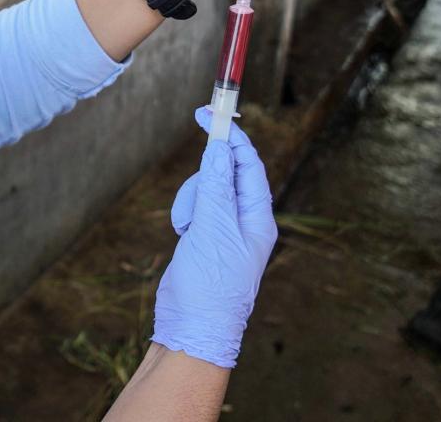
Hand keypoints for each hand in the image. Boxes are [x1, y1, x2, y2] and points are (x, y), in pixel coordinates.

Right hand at [151, 108, 277, 368]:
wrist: (192, 328)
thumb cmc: (210, 284)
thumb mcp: (213, 229)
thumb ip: (214, 186)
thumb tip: (219, 147)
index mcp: (258, 217)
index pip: (248, 163)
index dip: (230, 135)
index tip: (207, 113)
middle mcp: (245, 221)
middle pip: (223, 173)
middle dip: (202, 179)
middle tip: (193, 204)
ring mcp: (224, 229)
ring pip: (204, 189)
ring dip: (190, 201)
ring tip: (186, 231)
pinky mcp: (204, 238)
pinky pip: (195, 208)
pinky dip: (185, 214)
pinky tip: (183, 236)